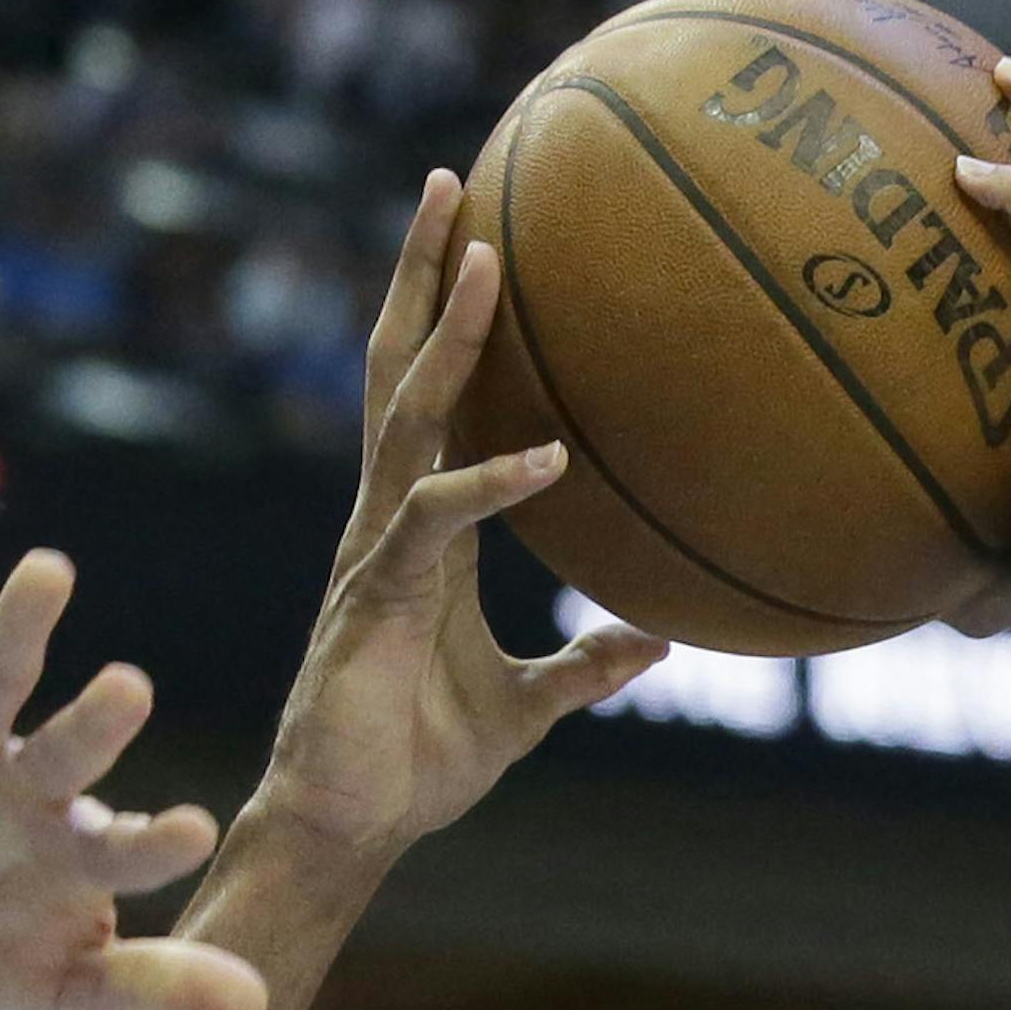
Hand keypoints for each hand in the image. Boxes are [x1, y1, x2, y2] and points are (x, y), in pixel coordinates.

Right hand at [0, 538, 264, 1009]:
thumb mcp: (64, 995)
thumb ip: (152, 987)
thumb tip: (258, 1007)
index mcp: (82, 850)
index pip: (129, 844)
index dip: (156, 841)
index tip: (195, 832)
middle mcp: (35, 786)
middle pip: (72, 745)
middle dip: (96, 721)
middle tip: (132, 689)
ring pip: (0, 680)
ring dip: (22, 627)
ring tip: (53, 572)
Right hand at [257, 171, 667, 866]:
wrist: (352, 826)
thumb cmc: (418, 765)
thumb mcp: (528, 706)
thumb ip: (586, 664)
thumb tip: (658, 638)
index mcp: (424, 532)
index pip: (431, 399)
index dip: (446, 320)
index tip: (477, 236)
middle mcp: (392, 522)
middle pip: (400, 371)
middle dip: (420, 277)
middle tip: (448, 182)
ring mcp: (378, 552)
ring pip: (406, 416)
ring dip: (447, 335)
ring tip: (482, 257)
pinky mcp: (379, 599)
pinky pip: (436, 521)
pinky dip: (492, 483)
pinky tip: (550, 459)